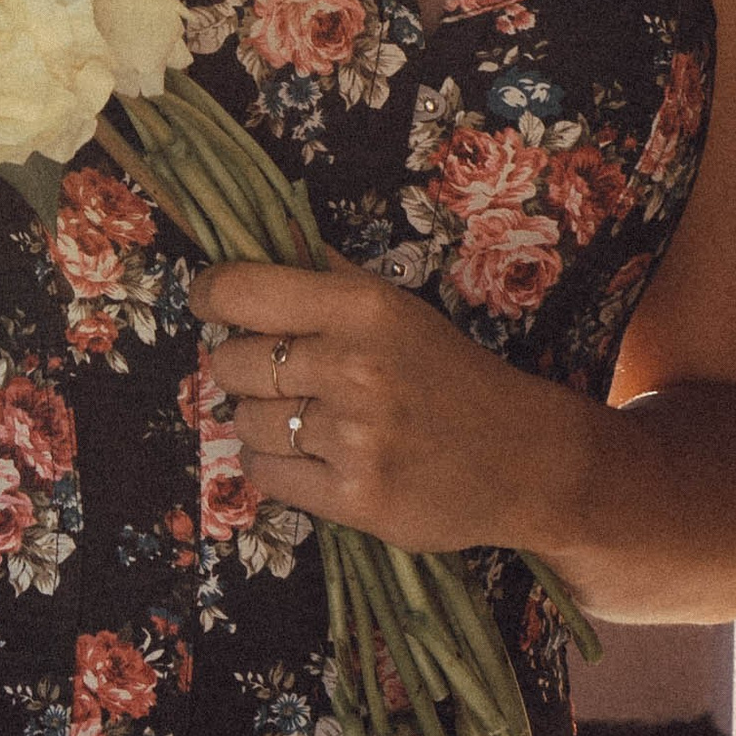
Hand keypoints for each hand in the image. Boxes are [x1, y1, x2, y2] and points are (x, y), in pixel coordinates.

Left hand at [190, 258, 596, 558]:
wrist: (525, 458)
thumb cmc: (451, 375)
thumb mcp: (399, 310)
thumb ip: (330, 278)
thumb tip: (263, 237)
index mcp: (361, 307)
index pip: (241, 291)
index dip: (211, 296)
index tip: (210, 304)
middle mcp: (352, 366)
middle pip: (230, 363)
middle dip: (241, 370)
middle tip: (278, 377)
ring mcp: (352, 437)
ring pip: (243, 423)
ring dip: (261, 422)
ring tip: (308, 422)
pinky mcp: (354, 498)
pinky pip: (266, 476)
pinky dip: (277, 467)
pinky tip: (314, 457)